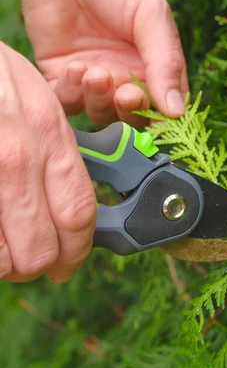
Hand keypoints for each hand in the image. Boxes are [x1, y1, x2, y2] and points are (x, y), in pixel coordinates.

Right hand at [0, 43, 96, 281]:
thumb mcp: (40, 102)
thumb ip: (57, 154)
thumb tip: (65, 207)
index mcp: (51, 136)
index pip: (78, 215)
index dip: (76, 252)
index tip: (66, 263)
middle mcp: (19, 158)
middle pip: (41, 249)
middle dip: (39, 264)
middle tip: (30, 261)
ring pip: (5, 258)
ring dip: (7, 265)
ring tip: (5, 251)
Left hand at [18, 0, 187, 126]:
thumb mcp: (151, 14)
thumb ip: (166, 62)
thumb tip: (179, 112)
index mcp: (154, 61)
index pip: (166, 103)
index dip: (163, 116)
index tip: (159, 113)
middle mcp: (125, 72)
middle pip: (133, 116)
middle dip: (130, 110)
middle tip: (125, 93)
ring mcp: (93, 75)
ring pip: (100, 113)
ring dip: (99, 100)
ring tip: (94, 72)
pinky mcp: (61, 74)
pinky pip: (68, 102)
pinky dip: (71, 94)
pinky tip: (75, 68)